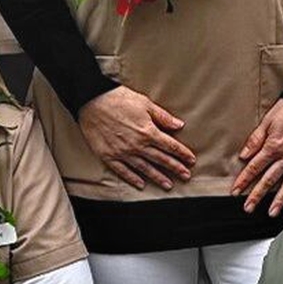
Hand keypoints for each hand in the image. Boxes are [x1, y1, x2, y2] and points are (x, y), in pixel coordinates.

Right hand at [79, 85, 195, 190]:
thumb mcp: (145, 103)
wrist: (91, 100)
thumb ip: (162, 117)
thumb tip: (179, 125)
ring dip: (158, 177)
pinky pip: (123, 171)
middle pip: (161, 160)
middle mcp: (137, 145)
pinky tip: (141, 184)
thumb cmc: (118, 98)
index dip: (182, 154)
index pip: (170, 146)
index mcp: (148, 131)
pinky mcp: (109, 156)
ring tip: (168, 185)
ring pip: (144, 168)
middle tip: (186, 176)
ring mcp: (123, 152)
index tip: (191, 160)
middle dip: (175, 168)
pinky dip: (133, 179)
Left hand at [232, 100, 282, 216]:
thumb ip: (256, 139)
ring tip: (270, 212)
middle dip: (257, 195)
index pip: (254, 167)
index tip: (235, 192)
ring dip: (278, 200)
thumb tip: (243, 155)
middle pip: (268, 179)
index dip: (244, 180)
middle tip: (247, 208)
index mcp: (274, 146)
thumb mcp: (270, 119)